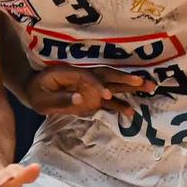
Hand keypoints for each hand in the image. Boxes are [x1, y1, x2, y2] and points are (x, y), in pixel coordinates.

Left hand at [23, 66, 153, 119]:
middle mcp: (85, 77)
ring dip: (131, 87)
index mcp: (71, 73)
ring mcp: (91, 87)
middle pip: (108, 76)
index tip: (105, 95)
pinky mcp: (93, 98)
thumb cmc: (37, 92)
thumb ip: (60, 99)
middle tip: (143, 81)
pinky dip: (119, 106)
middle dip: (126, 79)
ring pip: (114, 85)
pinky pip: (109, 102)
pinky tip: (131, 113)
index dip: (97, 85)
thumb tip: (80, 99)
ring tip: (151, 87)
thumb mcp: (42, 98)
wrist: (35, 89)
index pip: (88, 77)